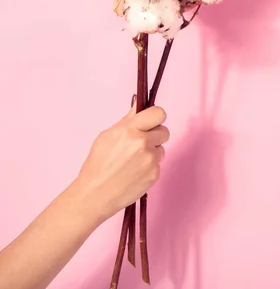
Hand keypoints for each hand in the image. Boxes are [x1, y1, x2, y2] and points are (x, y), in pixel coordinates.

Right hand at [74, 106, 169, 222]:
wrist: (95, 195)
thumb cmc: (97, 164)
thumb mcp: (107, 136)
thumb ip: (127, 121)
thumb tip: (138, 106)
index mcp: (131, 130)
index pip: (159, 113)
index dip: (155, 117)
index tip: (150, 121)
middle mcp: (144, 144)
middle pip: (164, 131)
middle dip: (154, 134)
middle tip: (140, 142)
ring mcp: (151, 160)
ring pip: (161, 148)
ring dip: (152, 151)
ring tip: (133, 160)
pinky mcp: (154, 175)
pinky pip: (157, 164)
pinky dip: (149, 166)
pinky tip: (134, 172)